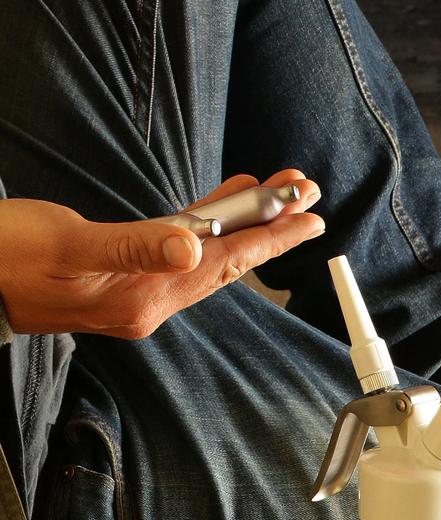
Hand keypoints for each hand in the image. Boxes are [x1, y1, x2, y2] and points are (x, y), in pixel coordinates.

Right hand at [0, 169, 323, 338]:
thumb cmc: (11, 261)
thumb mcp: (71, 247)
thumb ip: (133, 248)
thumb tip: (190, 249)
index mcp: (145, 297)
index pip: (224, 263)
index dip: (269, 236)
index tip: (309, 215)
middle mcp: (151, 302)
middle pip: (226, 262)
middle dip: (268, 227)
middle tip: (306, 194)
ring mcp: (139, 294)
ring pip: (207, 258)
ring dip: (242, 226)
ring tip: (276, 195)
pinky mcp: (126, 282)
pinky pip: (181, 255)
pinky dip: (205, 230)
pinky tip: (219, 211)